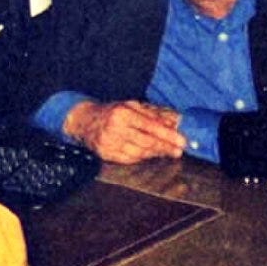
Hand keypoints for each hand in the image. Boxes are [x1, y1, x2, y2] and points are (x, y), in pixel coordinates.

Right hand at [63, 100, 185, 164]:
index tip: (181, 140)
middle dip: (165, 147)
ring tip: (167, 151)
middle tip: (178, 150)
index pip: (150, 126)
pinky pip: (130, 159)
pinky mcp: (106, 154)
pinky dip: (142, 157)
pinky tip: (149, 154)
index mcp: (122, 113)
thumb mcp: (131, 106)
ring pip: (139, 152)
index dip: (167, 134)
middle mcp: (115, 128)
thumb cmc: (111, 112)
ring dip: (156, 153)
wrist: (85, 121)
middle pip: (146, 141)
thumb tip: (174, 122)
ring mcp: (110, 143)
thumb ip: (153, 114)